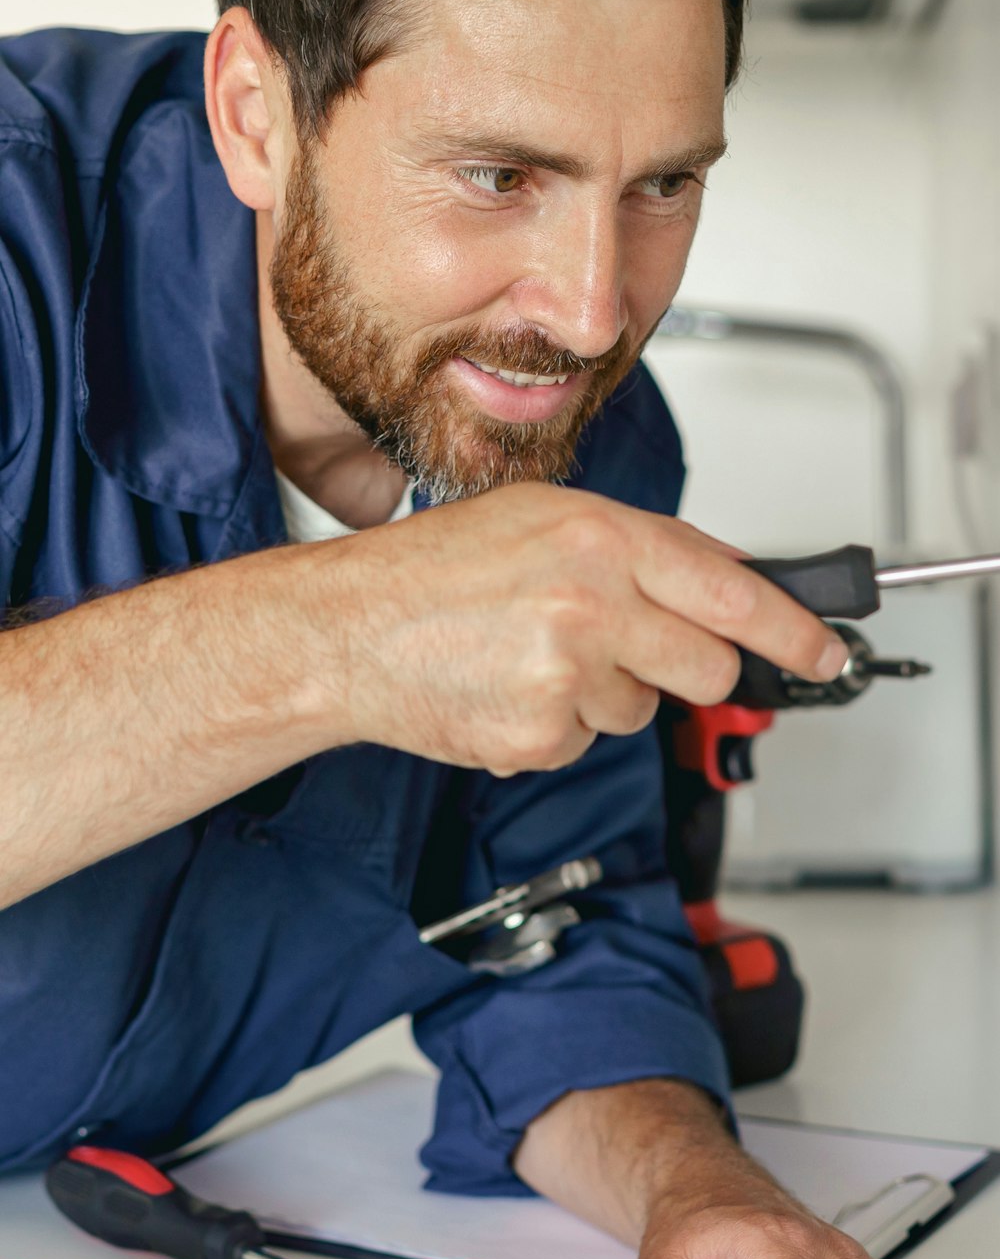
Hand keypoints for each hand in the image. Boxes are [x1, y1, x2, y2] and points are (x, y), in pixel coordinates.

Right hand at [332, 483, 846, 774]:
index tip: (823, 653)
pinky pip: (587, 742)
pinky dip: (555, 726)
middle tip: (629, 653)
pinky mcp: (539, 736)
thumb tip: (725, 585)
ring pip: (642, 709)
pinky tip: (506, 689)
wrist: (343, 632)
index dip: (793, 632)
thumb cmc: (432, 570)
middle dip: (684, 670)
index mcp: (601, 535)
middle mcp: (593, 603)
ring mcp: (567, 675)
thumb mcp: (542, 517)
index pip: (733, 592)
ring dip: (604, 692)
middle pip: (707, 668)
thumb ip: (639, 548)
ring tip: (530, 656)